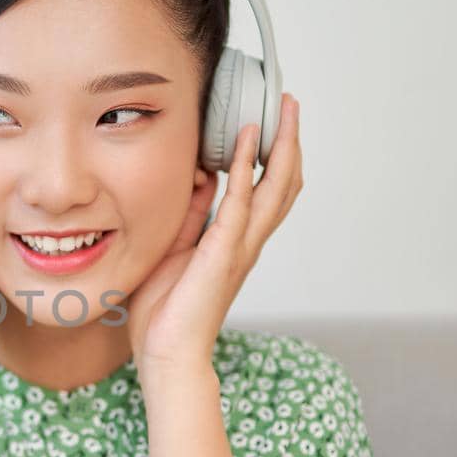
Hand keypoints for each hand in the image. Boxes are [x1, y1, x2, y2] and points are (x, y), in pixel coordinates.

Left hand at [124, 93, 302, 383]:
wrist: (166, 353)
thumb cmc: (166, 309)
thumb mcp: (174, 246)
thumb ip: (190, 214)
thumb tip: (199, 178)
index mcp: (236, 241)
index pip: (267, 189)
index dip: (274, 154)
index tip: (273, 118)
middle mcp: (247, 241)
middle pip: (284, 183)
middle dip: (290, 141)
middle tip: (289, 104)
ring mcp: (240, 247)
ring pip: (275, 188)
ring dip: (280, 146)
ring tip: (282, 111)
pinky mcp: (223, 253)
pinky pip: (239, 204)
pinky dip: (245, 170)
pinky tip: (246, 142)